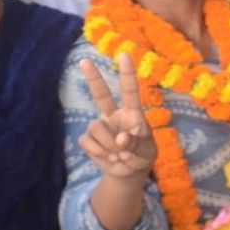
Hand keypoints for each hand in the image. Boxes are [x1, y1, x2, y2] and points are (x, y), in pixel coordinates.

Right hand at [78, 53, 156, 178]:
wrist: (128, 174)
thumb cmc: (141, 157)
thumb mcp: (146, 152)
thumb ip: (135, 144)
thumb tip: (119, 139)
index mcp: (132, 113)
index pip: (130, 91)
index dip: (127, 73)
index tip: (125, 54)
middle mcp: (114, 115)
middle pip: (101, 94)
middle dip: (93, 78)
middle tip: (84, 61)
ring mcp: (100, 126)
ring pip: (96, 127)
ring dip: (108, 145)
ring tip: (119, 156)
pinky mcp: (89, 139)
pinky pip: (87, 142)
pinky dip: (99, 153)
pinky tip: (108, 158)